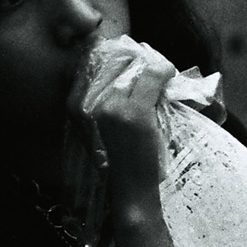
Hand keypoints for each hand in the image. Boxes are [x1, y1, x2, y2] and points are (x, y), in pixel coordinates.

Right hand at [68, 40, 175, 201]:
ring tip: (161, 71)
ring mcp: (113, 108)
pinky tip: (170, 73)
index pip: (92, 65)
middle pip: (116, 63)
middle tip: (151, 62)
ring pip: (136, 68)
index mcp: (76, 107)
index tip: (132, 55)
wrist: (130, 191)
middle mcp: (90, 104)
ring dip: (152, 66)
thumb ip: (106, 102)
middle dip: (136, 58)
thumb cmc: (120, 160)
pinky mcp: (135, 113)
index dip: (115, 55)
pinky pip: (153, 76)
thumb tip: (126, 70)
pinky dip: (164, 71)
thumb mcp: (102, 128)